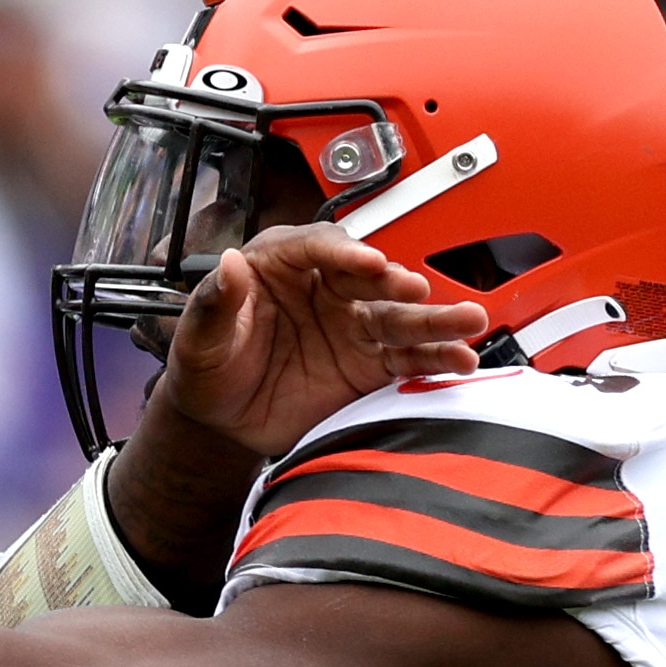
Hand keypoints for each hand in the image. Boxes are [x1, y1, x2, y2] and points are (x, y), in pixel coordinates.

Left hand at [144, 225, 491, 465]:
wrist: (222, 418)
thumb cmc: (208, 364)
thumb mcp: (198, 338)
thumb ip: (214, 303)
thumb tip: (228, 265)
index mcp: (282, 264)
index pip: (319, 248)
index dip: (344, 253)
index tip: (366, 261)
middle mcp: (327, 288)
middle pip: (370, 278)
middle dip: (395, 282)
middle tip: (414, 288)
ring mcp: (353, 325)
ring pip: (400, 316)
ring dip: (435, 318)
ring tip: (467, 320)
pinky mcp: (371, 364)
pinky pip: (408, 358)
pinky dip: (436, 359)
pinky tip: (460, 359)